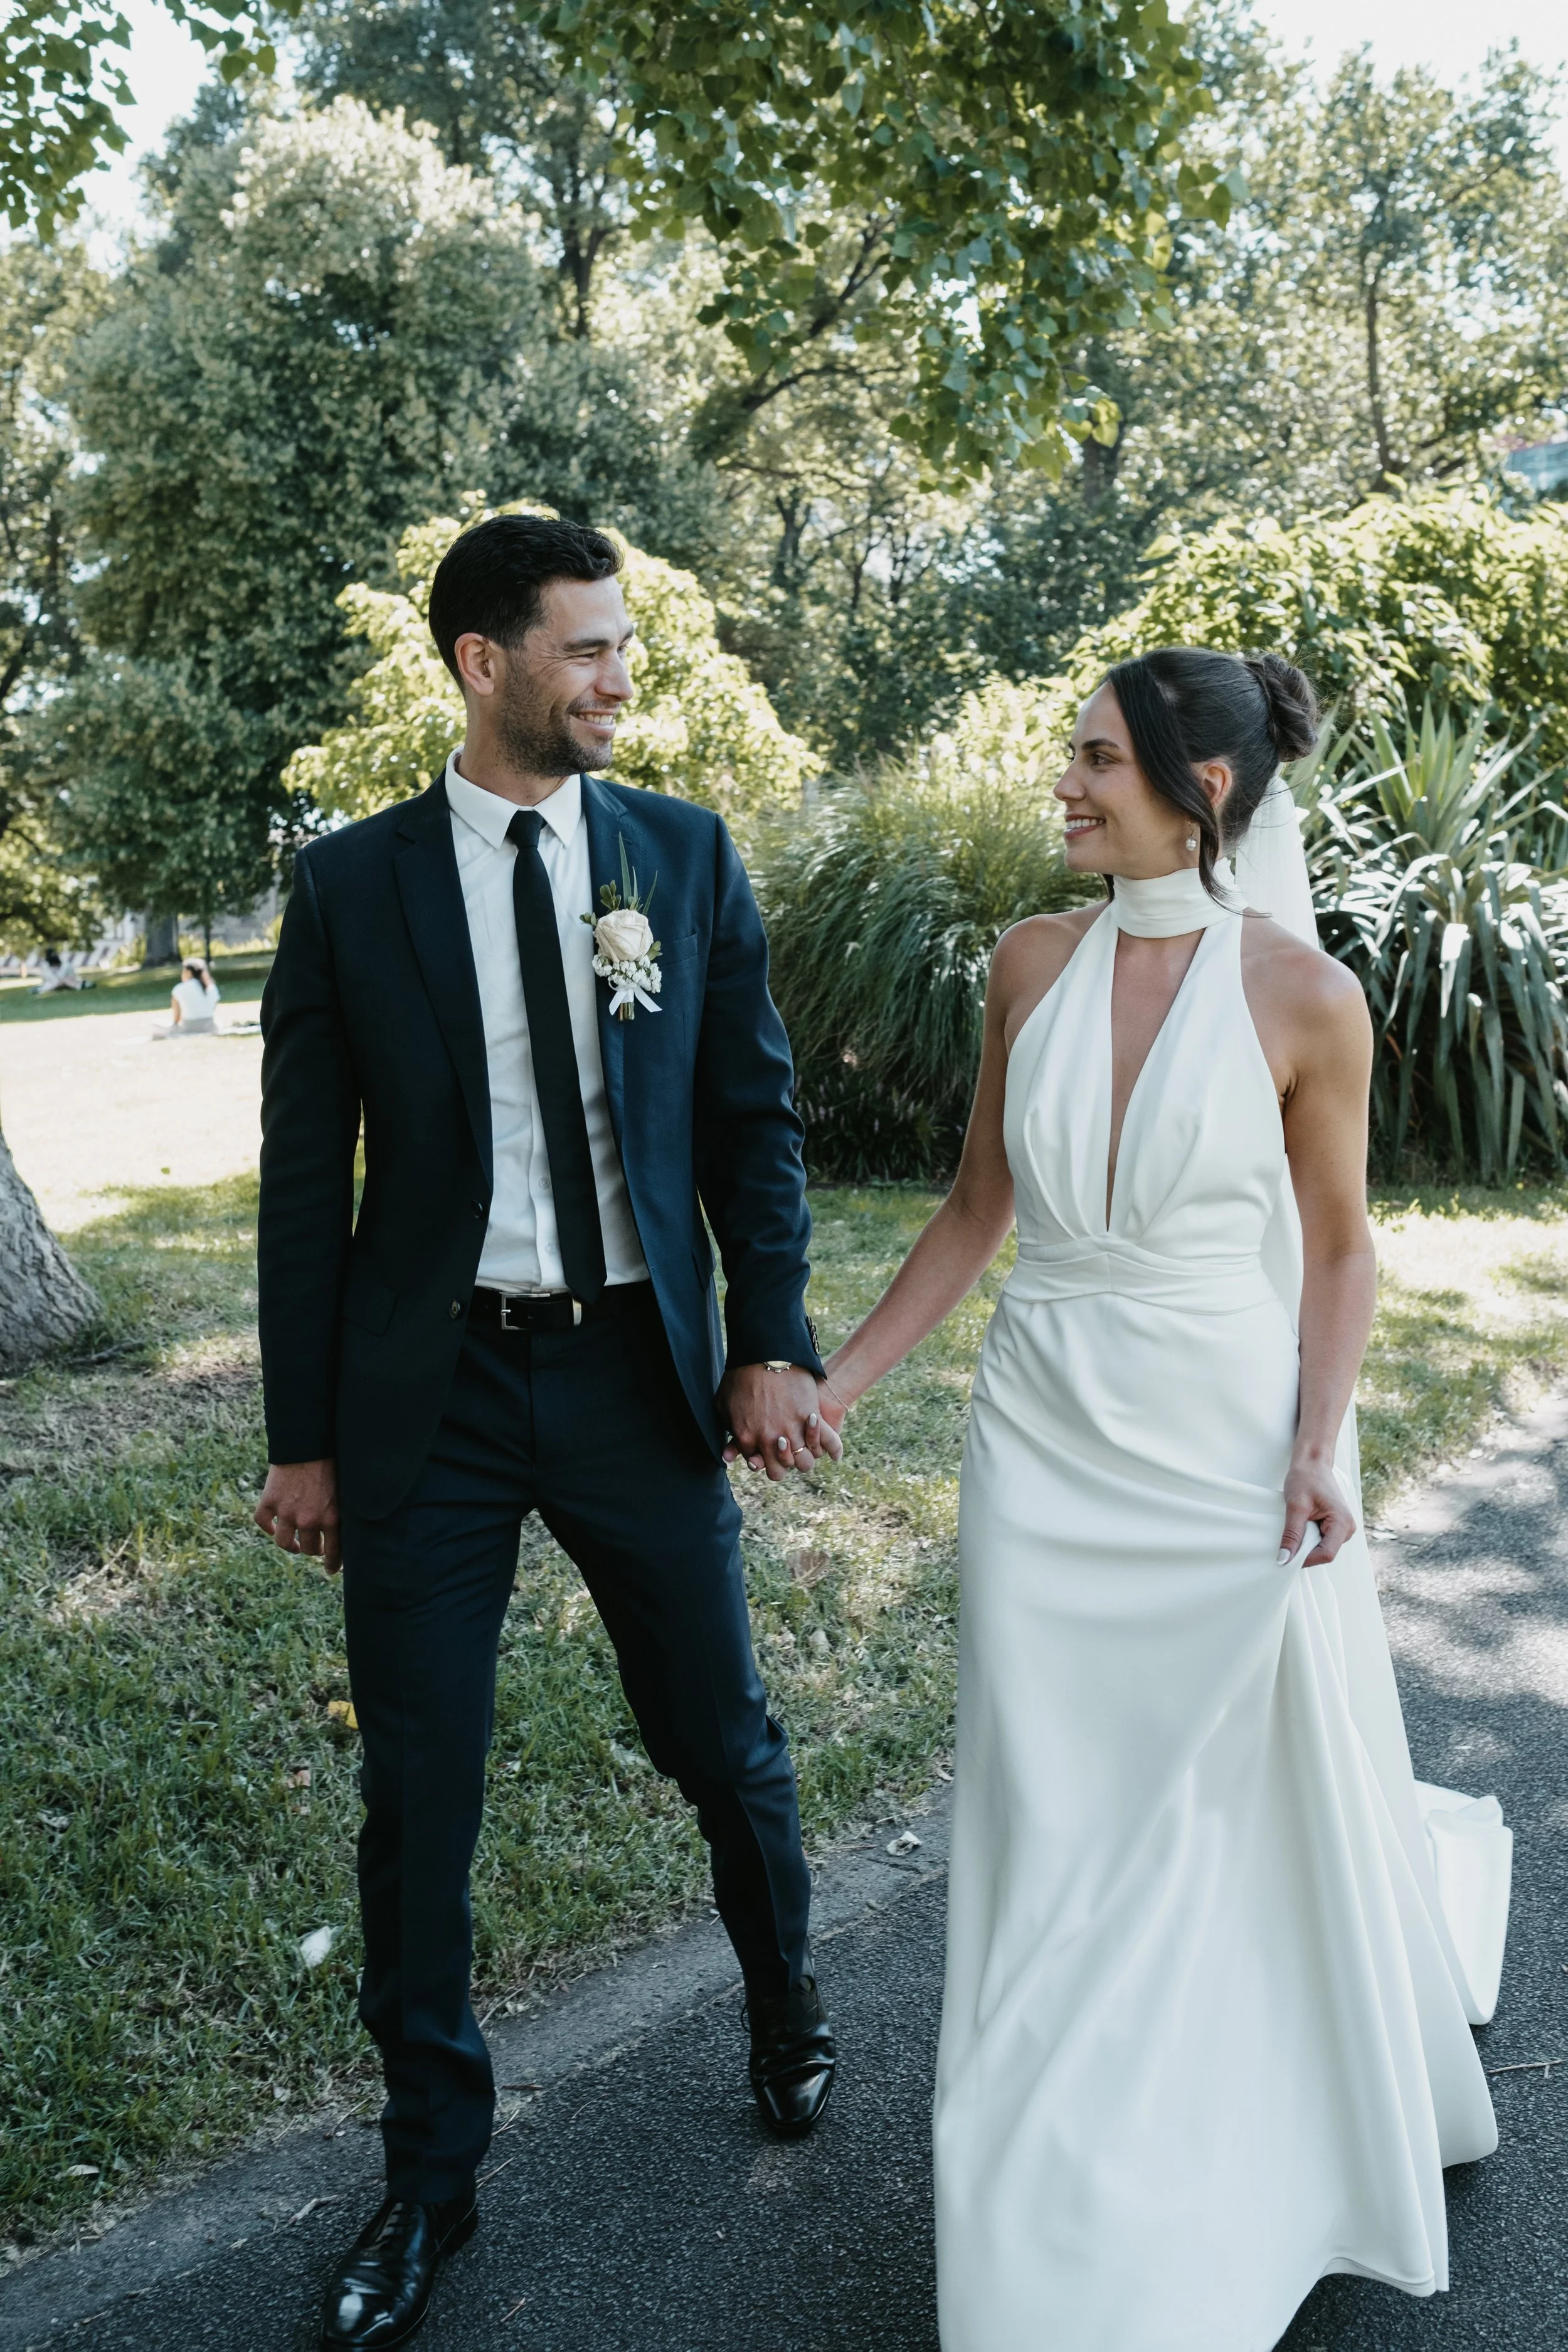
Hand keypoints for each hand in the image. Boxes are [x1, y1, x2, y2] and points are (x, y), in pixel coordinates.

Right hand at [255, 1459, 341, 1573]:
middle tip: (315, 1548)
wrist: (308, 1442)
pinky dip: (268, 1527)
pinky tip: (275, 1527)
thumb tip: (350, 1530)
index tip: (330, 1570)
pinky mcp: (269, 1501)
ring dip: (291, 1545)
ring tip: (295, 1544)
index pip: (333, 1553)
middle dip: (313, 1551)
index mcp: (333, 1519)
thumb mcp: (346, 1490)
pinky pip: (263, 1523)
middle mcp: (309, 1520)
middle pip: (309, 1549)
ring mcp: (286, 1512)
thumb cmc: (333, 1462)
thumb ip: (344, 1511)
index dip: (332, 1564)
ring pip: (285, 1542)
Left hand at [720, 1365, 842, 1479]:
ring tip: (805, 1447)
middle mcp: (771, 1441)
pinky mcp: (811, 1419)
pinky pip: (828, 1443)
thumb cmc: (742, 1375)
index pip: (758, 1465)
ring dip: (805, 1457)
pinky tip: (833, 1452)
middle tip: (784, 1452)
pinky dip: (832, 1449)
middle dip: (782, 1465)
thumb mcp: (724, 1404)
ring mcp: (793, 1431)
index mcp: (748, 1439)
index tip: (765, 1451)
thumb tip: (728, 1452)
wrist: (766, 1352)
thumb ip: (729, 1429)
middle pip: (781, 1472)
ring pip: (805, 1463)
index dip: (762, 1459)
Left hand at [1278, 1447, 1354, 1566]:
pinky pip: (1321, 1541)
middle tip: (1287, 1539)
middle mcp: (1347, 1528)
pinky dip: (1308, 1539)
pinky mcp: (1336, 1527)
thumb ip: (1291, 1534)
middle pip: (1324, 1553)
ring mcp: (1343, 1528)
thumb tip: (1284, 1560)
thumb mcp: (1295, 1507)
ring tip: (1296, 1526)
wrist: (1312, 1464)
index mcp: (1342, 1522)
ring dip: (1306, 1544)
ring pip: (1322, 1549)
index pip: (1326, 1554)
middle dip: (1305, 1552)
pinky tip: (1300, 1527)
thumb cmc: (1306, 1479)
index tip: (1285, 1557)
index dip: (1306, 1559)